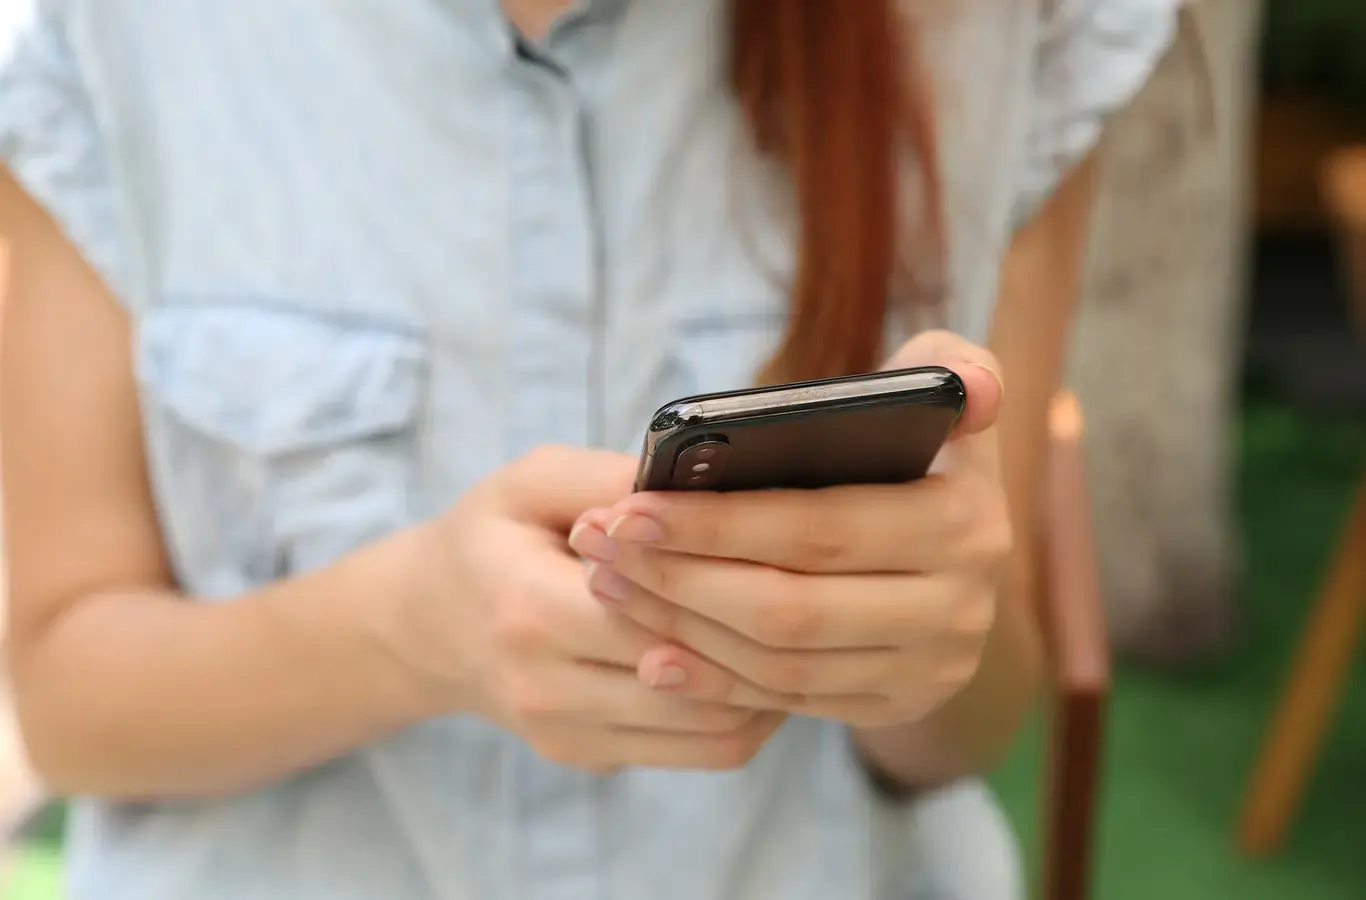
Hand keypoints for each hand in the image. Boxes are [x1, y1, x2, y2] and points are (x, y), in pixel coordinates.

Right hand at [383, 447, 784, 773]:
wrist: (431, 625)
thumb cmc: (492, 537)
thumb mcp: (532, 481)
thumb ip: (610, 478)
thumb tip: (703, 482)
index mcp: (529, 609)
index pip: (658, 611)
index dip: (728, 582)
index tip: (786, 546)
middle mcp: (546, 688)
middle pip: (696, 677)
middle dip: (764, 635)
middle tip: (821, 591)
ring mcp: (569, 735)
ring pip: (712, 730)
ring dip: (771, 684)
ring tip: (804, 630)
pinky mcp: (591, 758)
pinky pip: (699, 752)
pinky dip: (747, 712)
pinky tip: (767, 664)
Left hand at [568, 332, 1010, 728]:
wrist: (954, 553)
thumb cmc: (918, 450)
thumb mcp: (942, 395)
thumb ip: (950, 365)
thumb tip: (971, 389)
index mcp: (964, 522)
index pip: (819, 530)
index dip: (717, 523)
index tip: (629, 507)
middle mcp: (959, 608)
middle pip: (789, 607)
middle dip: (679, 578)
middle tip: (600, 545)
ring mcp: (930, 668)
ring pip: (780, 662)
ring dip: (682, 628)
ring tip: (610, 584)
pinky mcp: (896, 705)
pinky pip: (789, 702)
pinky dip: (714, 680)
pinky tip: (653, 652)